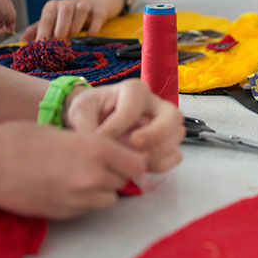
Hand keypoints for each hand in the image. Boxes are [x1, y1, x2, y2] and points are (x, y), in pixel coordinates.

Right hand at [0, 122, 147, 218]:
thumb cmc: (21, 139)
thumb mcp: (65, 133)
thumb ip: (93, 144)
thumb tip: (112, 154)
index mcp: (96, 149)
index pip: (138, 164)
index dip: (132, 161)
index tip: (123, 157)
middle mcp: (94, 176)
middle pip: (124, 182)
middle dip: (116, 174)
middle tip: (97, 165)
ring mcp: (79, 199)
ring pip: (109, 199)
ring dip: (101, 190)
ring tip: (79, 177)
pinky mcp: (64, 214)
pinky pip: (87, 210)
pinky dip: (83, 201)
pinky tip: (63, 188)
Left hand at [22, 0, 124, 41]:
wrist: (96, 0)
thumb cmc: (71, 15)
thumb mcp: (54, 20)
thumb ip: (38, 30)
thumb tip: (22, 41)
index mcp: (53, 6)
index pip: (46, 18)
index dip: (44, 33)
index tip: (42, 47)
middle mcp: (68, 2)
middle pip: (63, 11)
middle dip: (61, 29)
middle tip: (60, 45)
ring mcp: (85, 4)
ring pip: (79, 11)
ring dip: (76, 28)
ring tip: (74, 41)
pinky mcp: (100, 9)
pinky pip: (97, 17)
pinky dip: (93, 29)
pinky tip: (89, 38)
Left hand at [64, 79, 184, 172]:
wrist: (95, 120)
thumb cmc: (90, 110)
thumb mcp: (80, 110)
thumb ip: (84, 124)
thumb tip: (99, 143)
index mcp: (134, 90)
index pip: (132, 108)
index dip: (117, 127)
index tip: (100, 141)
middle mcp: (155, 104)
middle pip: (172, 116)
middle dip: (155, 134)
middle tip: (134, 145)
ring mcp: (164, 124)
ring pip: (177, 135)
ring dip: (158, 151)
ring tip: (133, 160)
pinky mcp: (165, 143)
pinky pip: (174, 155)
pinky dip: (160, 164)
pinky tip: (139, 167)